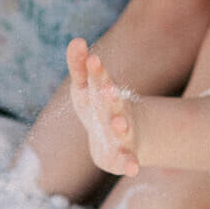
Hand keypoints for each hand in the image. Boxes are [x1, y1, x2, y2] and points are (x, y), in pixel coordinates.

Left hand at [66, 38, 140, 176]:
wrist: (114, 139)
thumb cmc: (96, 106)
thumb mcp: (84, 87)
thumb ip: (78, 65)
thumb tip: (77, 40)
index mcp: (105, 93)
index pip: (100, 79)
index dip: (97, 70)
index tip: (92, 59)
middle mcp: (117, 111)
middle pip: (114, 103)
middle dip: (111, 96)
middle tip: (109, 89)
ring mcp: (122, 133)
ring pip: (123, 129)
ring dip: (122, 126)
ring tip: (119, 124)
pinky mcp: (123, 155)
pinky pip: (127, 160)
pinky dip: (130, 163)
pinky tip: (132, 168)